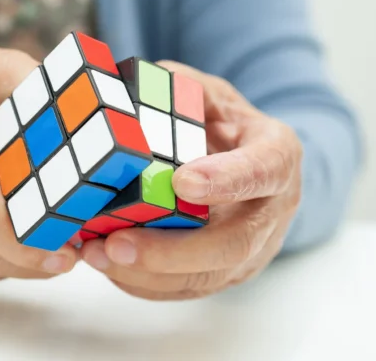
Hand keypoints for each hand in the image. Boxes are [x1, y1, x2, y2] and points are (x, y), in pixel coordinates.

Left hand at [80, 61, 301, 299]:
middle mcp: (273, 209)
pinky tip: (109, 266)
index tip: (183, 182)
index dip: (227, 180)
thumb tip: (123, 90)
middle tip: (118, 242)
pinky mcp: (227, 272)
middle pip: (234, 243)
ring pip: (207, 276)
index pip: (263, 171)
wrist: (247, 159)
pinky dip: (144, 283)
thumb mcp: (205, 92)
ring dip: (149, 273)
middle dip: (173, 249)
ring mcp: (254, 248)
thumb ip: (176, 87)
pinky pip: (188, 289)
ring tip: (98, 255)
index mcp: (277, 154)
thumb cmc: (220, 121)